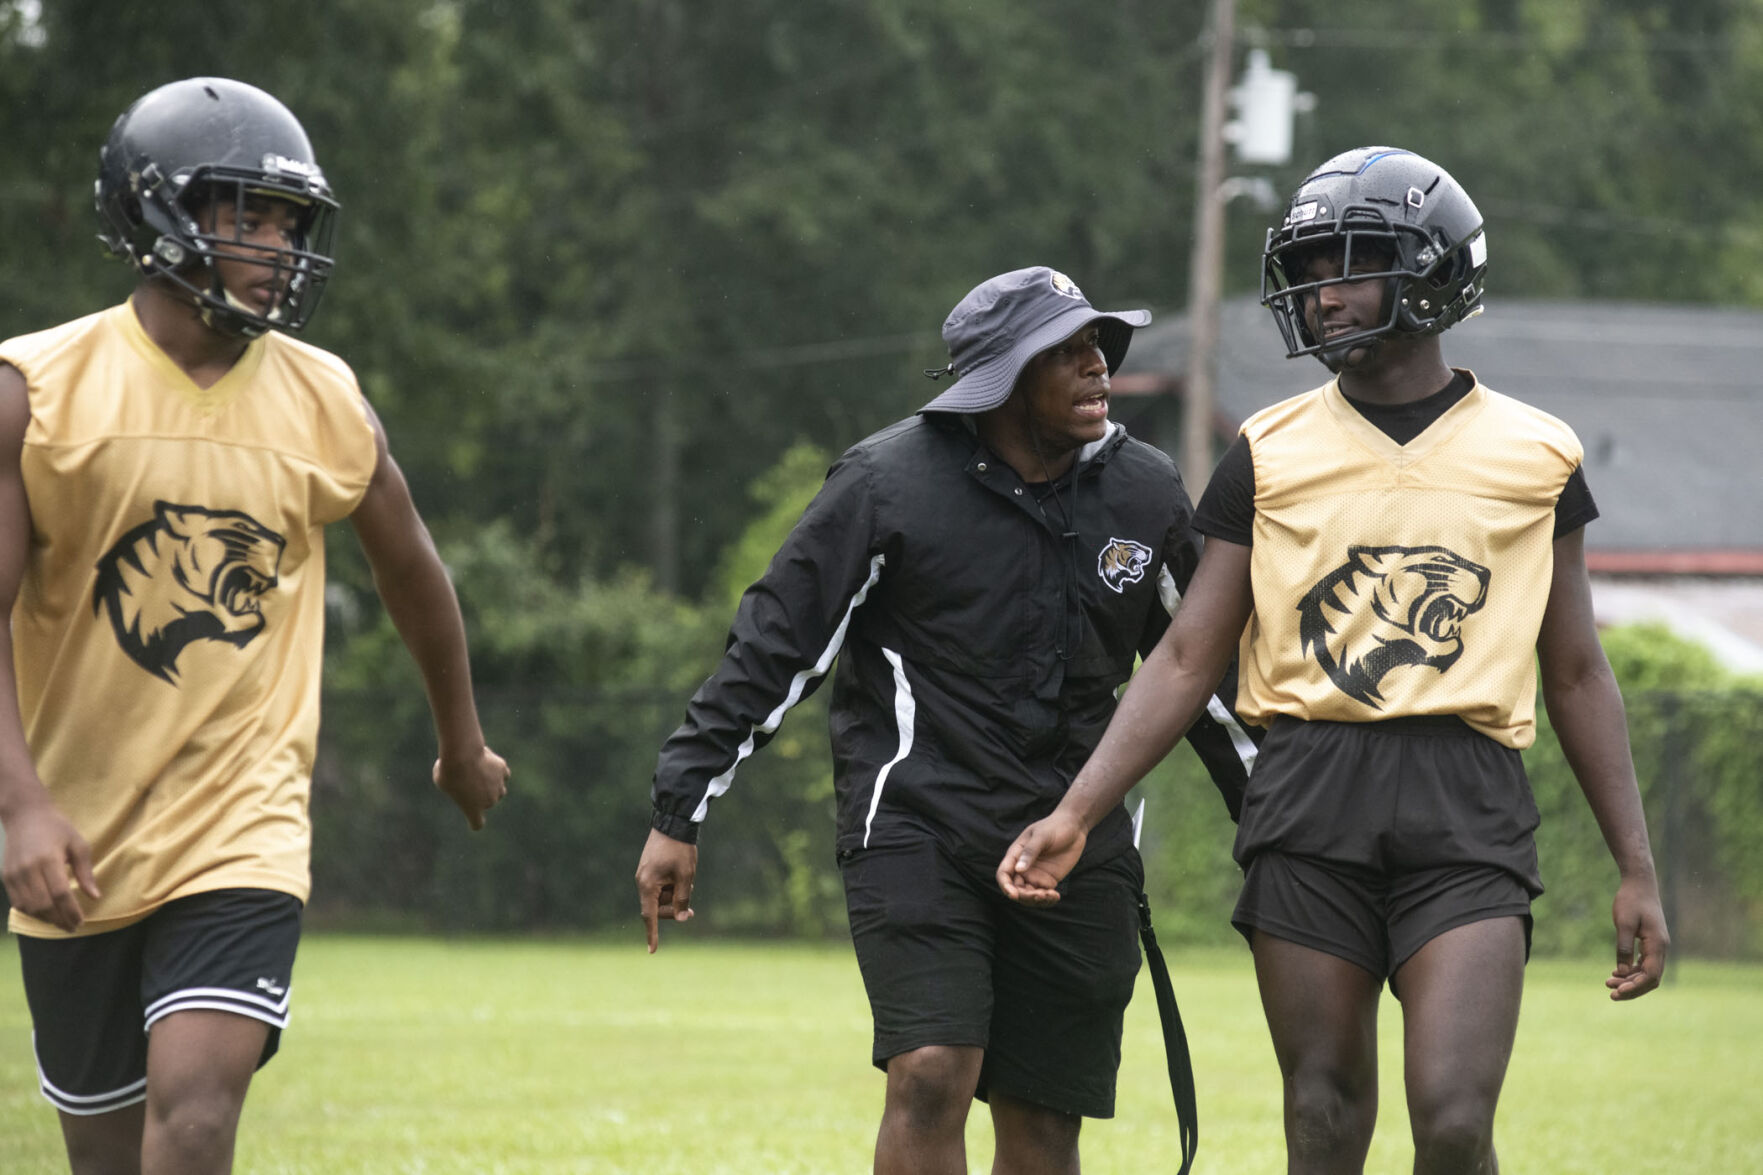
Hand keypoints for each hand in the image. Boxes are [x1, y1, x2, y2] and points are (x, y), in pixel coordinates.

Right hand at [1, 795, 99, 932]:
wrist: (25, 815)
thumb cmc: (57, 828)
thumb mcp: (78, 844)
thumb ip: (85, 872)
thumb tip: (95, 896)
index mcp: (48, 859)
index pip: (60, 893)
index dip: (71, 911)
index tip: (81, 922)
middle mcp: (28, 869)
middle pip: (43, 904)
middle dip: (59, 919)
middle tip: (72, 927)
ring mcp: (14, 874)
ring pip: (28, 907)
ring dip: (45, 919)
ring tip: (61, 922)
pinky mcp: (6, 877)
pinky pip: (17, 902)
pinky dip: (31, 912)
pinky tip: (45, 914)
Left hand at [432, 746, 509, 830]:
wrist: (463, 755)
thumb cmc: (448, 771)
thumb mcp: (443, 782)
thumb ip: (453, 786)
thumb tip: (461, 778)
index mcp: (473, 809)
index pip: (477, 824)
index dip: (474, 821)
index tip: (472, 818)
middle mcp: (489, 801)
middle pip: (488, 802)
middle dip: (482, 795)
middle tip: (469, 781)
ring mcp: (498, 786)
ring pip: (500, 790)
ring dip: (493, 786)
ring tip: (481, 774)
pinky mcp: (503, 770)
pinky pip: (504, 774)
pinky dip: (498, 771)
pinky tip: (490, 764)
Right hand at [636, 827, 696, 952]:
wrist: (673, 823)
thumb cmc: (680, 850)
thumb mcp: (686, 877)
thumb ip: (682, 900)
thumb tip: (680, 918)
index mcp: (648, 886)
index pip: (649, 916)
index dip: (652, 934)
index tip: (652, 951)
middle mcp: (642, 882)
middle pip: (657, 908)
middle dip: (673, 910)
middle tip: (692, 911)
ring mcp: (645, 875)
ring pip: (661, 897)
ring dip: (674, 896)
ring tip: (687, 881)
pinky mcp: (649, 869)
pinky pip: (660, 886)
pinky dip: (671, 887)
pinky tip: (682, 875)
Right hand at [996, 810, 1086, 906]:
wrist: (1074, 828)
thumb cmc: (1055, 827)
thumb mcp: (1042, 836)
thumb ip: (1030, 852)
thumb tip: (1018, 870)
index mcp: (1016, 855)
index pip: (1004, 874)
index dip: (1005, 886)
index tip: (1013, 895)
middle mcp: (1023, 868)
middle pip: (1016, 888)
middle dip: (1025, 896)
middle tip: (1040, 895)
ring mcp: (1035, 875)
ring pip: (1029, 895)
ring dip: (1036, 900)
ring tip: (1051, 895)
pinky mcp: (1048, 880)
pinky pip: (1043, 895)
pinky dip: (1047, 900)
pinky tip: (1056, 896)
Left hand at [1606, 873, 1668, 999]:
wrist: (1639, 884)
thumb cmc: (1631, 900)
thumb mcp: (1624, 923)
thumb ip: (1624, 947)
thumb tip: (1621, 971)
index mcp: (1658, 944)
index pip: (1651, 975)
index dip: (1635, 986)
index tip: (1618, 992)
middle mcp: (1661, 948)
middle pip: (1651, 978)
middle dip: (1632, 988)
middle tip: (1611, 994)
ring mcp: (1657, 946)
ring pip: (1647, 972)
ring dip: (1630, 980)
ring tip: (1608, 984)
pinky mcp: (1650, 942)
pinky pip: (1644, 963)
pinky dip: (1631, 971)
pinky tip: (1616, 973)